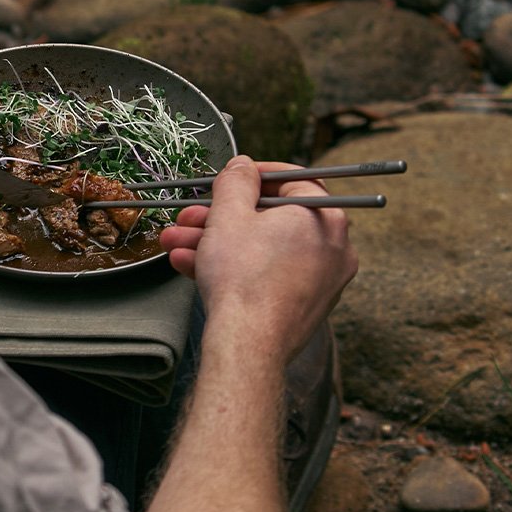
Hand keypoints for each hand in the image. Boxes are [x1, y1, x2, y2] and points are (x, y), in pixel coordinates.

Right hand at [158, 155, 356, 355]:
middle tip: (191, 216)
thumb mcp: (229, 215)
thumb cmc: (243, 278)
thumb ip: (235, 182)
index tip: (231, 177)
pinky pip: (268, 274)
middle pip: (270, 218)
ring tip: (178, 243)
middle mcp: (333, 246)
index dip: (254, 174)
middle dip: (220, 217)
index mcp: (324, 215)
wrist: (247, 345)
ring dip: (217, 243)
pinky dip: (235, 268)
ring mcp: (321, 279)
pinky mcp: (305, 304)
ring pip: (263, 248)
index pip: (293, 179)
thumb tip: (243, 166)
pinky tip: (192, 266)